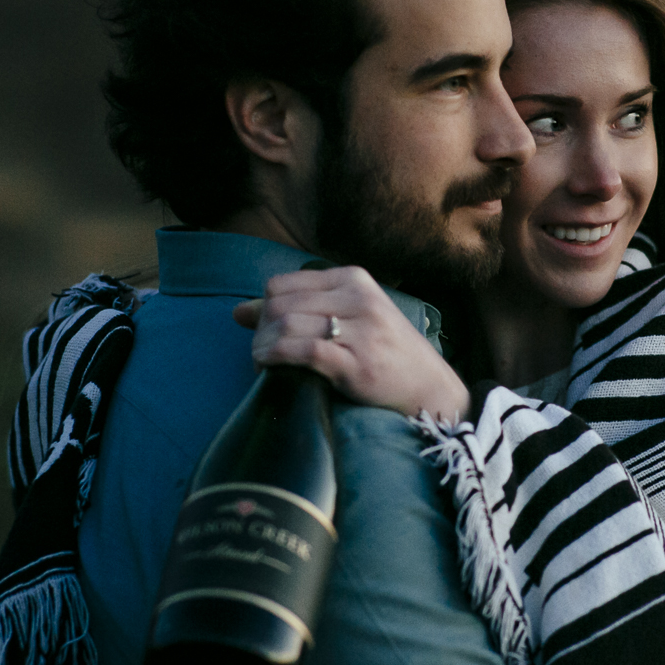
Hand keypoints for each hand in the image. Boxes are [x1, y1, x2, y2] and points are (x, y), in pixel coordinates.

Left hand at [232, 265, 470, 420]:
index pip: (283, 284)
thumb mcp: (345, 318)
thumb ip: (295, 310)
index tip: (264, 333)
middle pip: (281, 304)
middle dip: (260, 330)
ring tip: (262, 363)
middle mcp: (358, 298)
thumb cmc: (382, 350)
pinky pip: (303, 350)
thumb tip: (237, 312)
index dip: (264, 308)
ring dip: (263, 346)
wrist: (427, 385)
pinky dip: (276, 357)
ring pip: (288, 325)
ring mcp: (361, 330)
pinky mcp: (357, 362)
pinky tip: (268, 366)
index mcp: (353, 279)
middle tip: (259, 352)